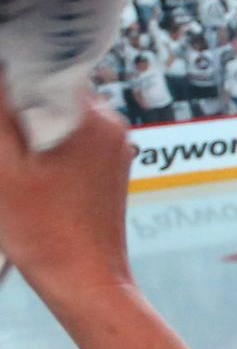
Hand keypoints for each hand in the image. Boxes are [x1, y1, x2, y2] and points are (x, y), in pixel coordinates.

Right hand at [0, 83, 134, 307]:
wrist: (84, 280)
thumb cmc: (44, 231)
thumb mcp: (2, 165)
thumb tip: (2, 71)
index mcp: (92, 117)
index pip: (42, 68)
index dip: (8, 79)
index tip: (0, 113)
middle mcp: (111, 126)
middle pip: (48, 94)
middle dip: (14, 108)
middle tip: (4, 152)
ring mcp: (113, 148)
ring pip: (55, 119)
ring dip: (24, 130)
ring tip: (11, 165)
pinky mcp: (106, 169)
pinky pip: (66, 141)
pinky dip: (40, 149)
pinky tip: (25, 174)